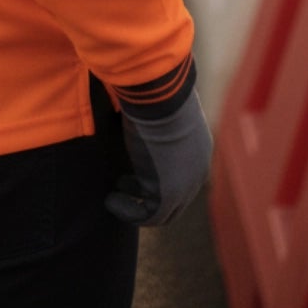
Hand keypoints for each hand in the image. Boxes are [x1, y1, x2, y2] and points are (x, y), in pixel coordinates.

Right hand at [105, 89, 212, 226]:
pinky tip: (110, 201)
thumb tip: (132, 110)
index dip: (157, 177)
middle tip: (122, 183)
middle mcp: (197, 169)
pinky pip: (148, 215)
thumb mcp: (156, 108)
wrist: (161, 94)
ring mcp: (186, 185)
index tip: (132, 172)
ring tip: (113, 197)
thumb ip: (152, 120)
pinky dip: (127, 212)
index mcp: (198, 147)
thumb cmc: (155, 91)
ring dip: (135, 207)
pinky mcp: (170, 194)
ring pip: (163, 210)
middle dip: (146, 194)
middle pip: (175, 197)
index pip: (182, 174)